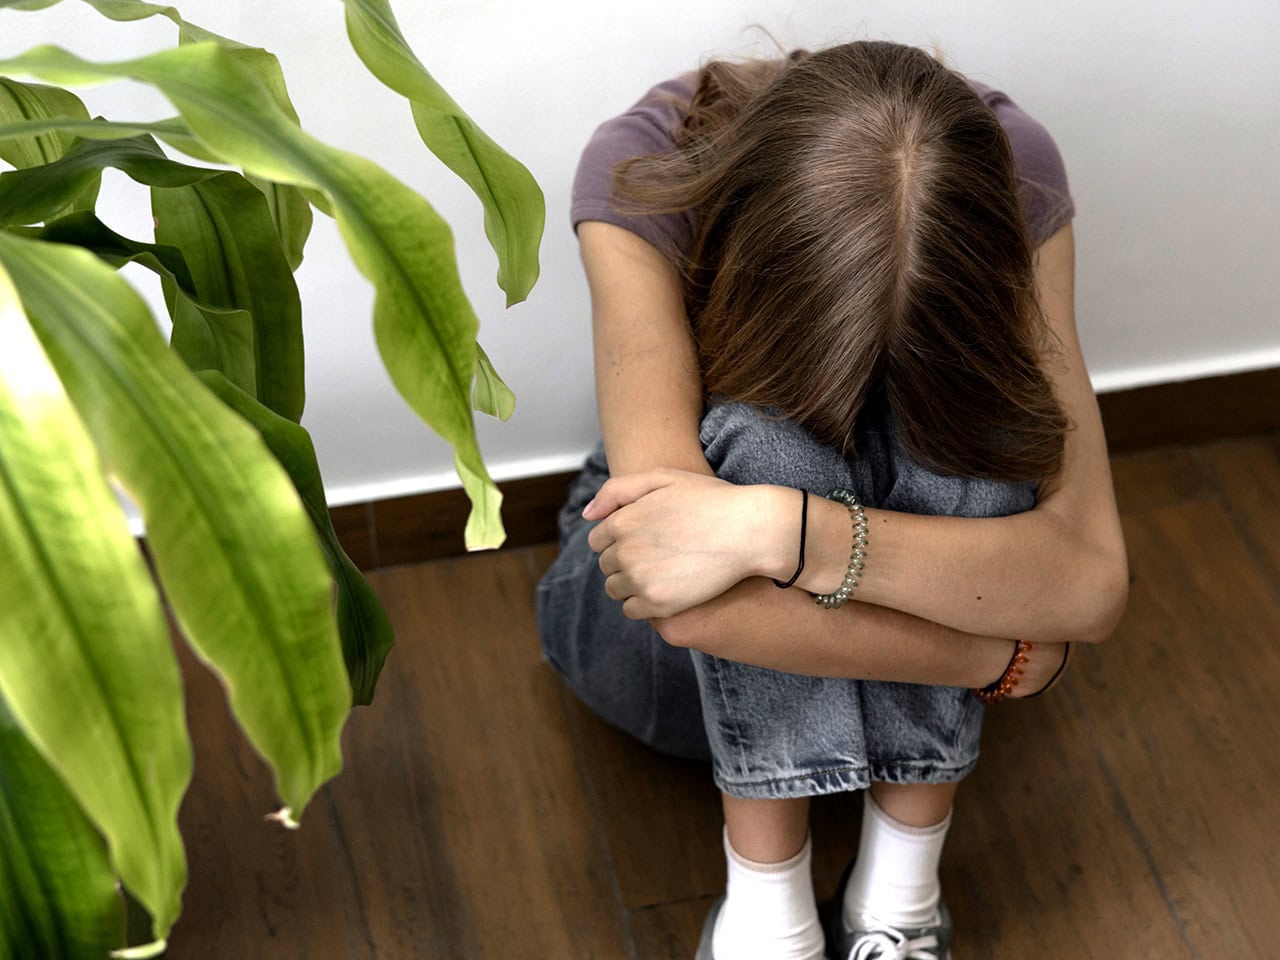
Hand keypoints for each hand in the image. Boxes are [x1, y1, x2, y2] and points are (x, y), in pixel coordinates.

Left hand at [584, 468, 792, 618]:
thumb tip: (587, 515)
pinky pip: (631, 610)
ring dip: (629, 582)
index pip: (598, 539)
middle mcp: (625, 552)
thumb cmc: (709, 500)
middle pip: (606, 564)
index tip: (645, 536)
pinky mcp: (659, 604)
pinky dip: (641, 602)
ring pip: (615, 589)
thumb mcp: (662, 478)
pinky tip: (664, 588)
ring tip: (660, 571)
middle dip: (624, 559)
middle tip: (657, 553)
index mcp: (622, 521)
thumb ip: (617, 492)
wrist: (749, 530)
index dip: (620, 537)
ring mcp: (641, 580)